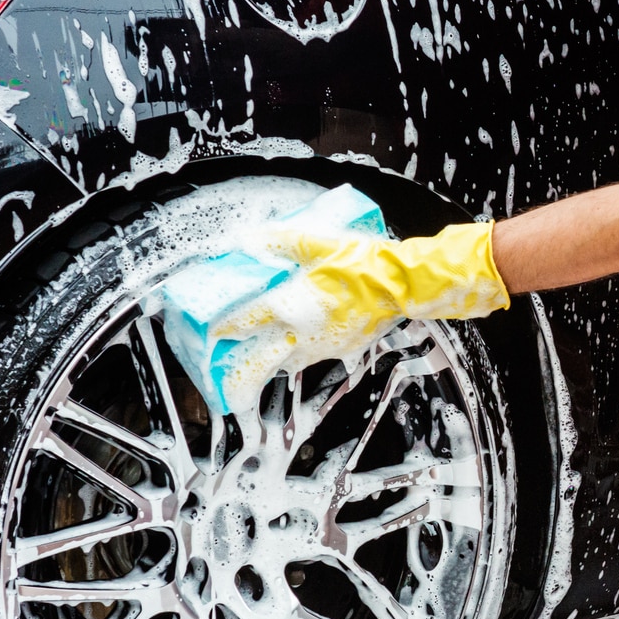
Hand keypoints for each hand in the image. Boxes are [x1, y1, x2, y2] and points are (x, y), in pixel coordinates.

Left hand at [206, 223, 510, 410]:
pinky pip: (311, 357)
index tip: (211, 332)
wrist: (407, 284)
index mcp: (296, 305)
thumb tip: (251, 238)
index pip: (249, 321)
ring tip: (254, 366)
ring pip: (288, 362)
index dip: (226, 327)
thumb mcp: (322, 242)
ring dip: (269, 364)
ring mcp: (325, 344)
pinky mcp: (343, 346)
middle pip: (264, 359)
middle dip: (242, 372)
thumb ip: (284, 241)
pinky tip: (294, 351)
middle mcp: (306, 332)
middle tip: (224, 380)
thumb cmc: (368, 263)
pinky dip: (296, 357)